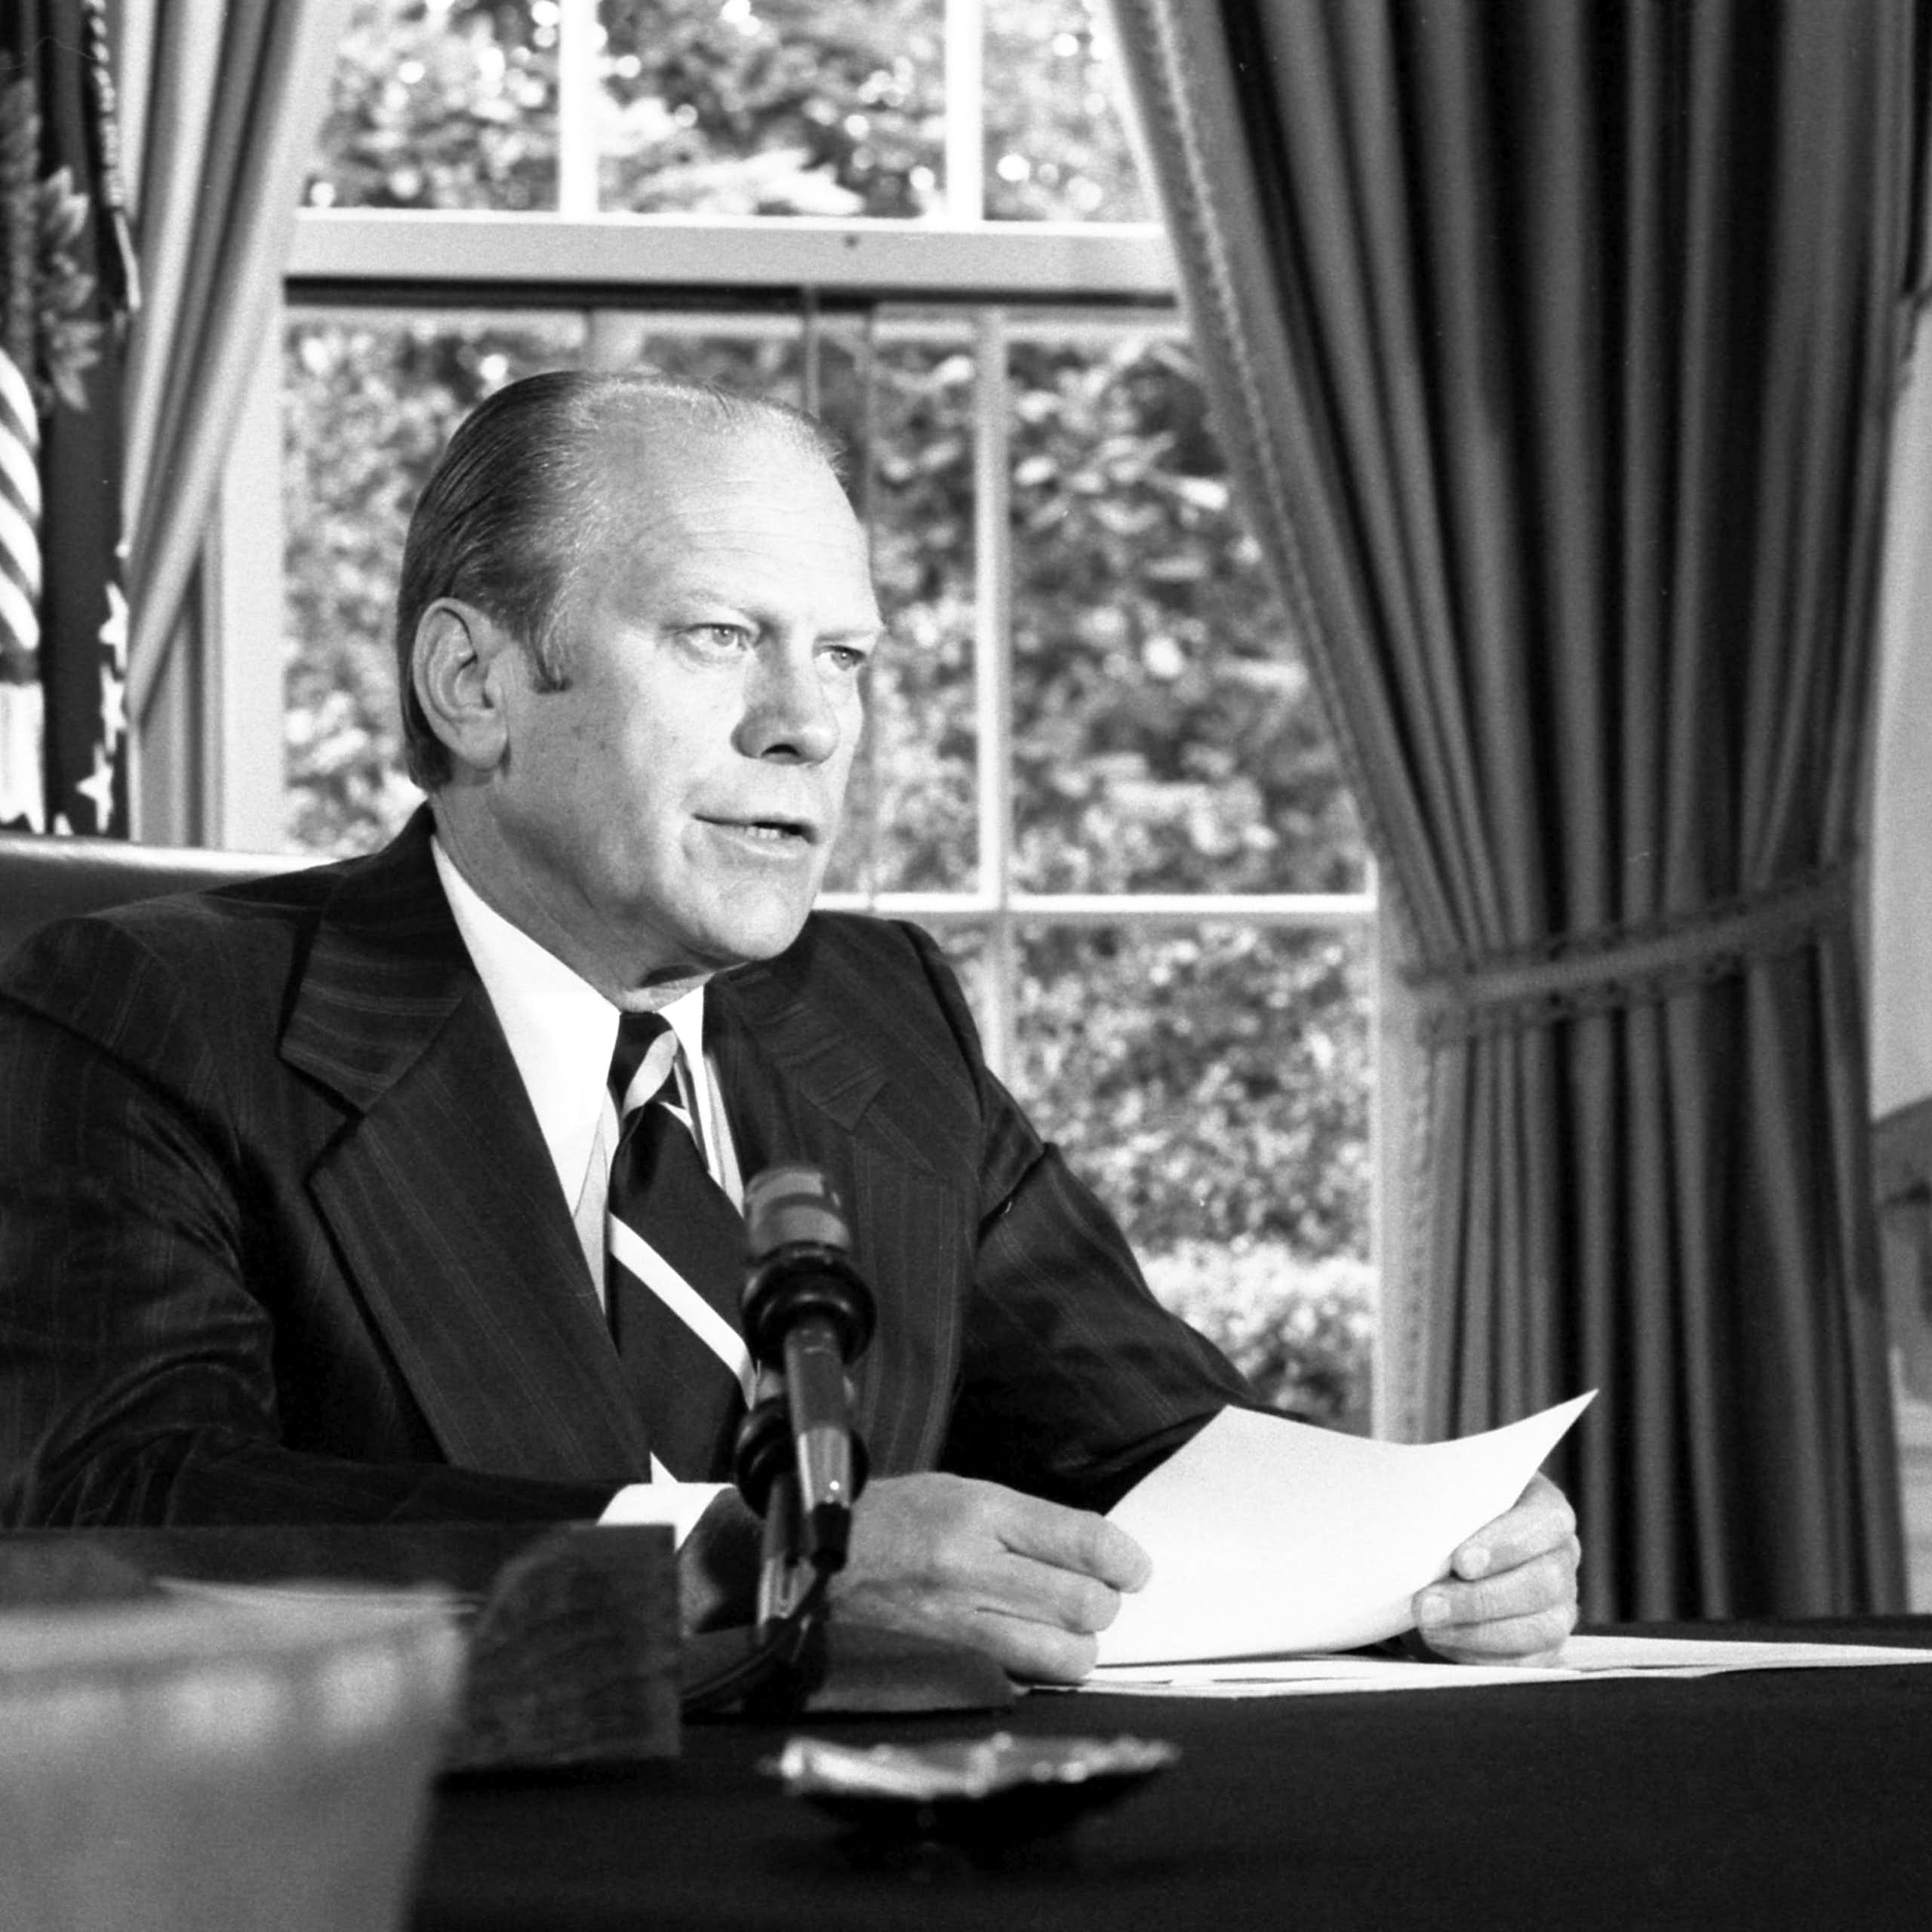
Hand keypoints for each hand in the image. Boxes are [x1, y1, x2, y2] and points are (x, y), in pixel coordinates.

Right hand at [830, 1473, 1151, 1682]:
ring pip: (1063, 1652)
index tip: (1132, 1567)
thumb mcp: (963, 1491)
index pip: (1084, 1541)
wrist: (821, 1556)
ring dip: (1080, 1643)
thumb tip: (1096, 1552)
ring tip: (1066, 1626)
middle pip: (1085, 1602)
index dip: (1125, 1559)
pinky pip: (1025, 1677)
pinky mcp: (950, 1660)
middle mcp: (973, 1565)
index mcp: (981, 1511)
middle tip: (1094, 1593)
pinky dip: (1045, 1668)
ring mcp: (960, 1619)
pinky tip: (1035, 1648)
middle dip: (1103, 1601)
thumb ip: (1029, 1522)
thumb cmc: (897, 1518)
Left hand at [1411, 1472, 1579, 1664]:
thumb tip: (1421, 1522)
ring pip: (1541, 1629)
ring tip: (1429, 1626)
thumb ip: (1448, 1504)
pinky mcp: (1547, 1644)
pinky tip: (1446, 1643)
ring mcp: (1560, 1604)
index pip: (1546, 1522)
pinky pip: (1529, 1663)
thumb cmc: (1452, 1514)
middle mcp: (1562, 1557)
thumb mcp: (1452, 1495)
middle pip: (1543, 1583)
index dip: (1507, 1544)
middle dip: (1480, 1599)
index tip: (1460, 1562)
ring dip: (1478, 1633)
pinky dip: (1484, 1657)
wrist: (1448, 1549)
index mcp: (1546, 1511)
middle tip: (1426, 1605)